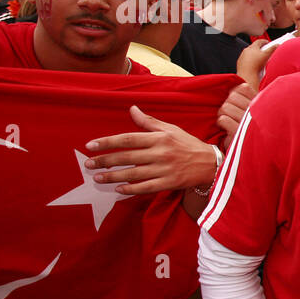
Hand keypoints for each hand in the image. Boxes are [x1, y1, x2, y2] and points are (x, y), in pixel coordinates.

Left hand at [86, 106, 217, 194]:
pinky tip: (118, 189)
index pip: (128, 139)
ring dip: (113, 176)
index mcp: (159, 138)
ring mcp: (164, 169)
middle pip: (127, 157)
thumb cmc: (188, 144)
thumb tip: (132, 109)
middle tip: (88, 164)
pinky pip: (146, 187)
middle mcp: (160, 153)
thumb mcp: (171, 129)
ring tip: (98, 177)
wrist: (211, 164)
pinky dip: (131, 189)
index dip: (108, 142)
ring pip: (133, 174)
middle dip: (105, 160)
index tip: (91, 145)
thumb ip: (149, 122)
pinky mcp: (168, 183)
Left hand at [217, 82, 255, 150]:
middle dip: (227, 106)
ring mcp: (249, 121)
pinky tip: (228, 130)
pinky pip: (223, 119)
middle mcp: (258, 111)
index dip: (235, 93)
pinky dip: (222, 124)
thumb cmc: (256, 133)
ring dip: (223, 115)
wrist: (261, 155)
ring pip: (225, 107)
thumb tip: (234, 88)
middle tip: (230, 116)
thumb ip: (249, 100)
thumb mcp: (258, 114)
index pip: (243, 88)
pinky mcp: (239, 132)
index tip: (235, 104)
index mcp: (263, 104)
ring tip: (228, 124)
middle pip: (231, 97)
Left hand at [236, 40, 274, 91]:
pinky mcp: (240, 63)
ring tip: (260, 59)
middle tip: (265, 51)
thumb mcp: (267, 55)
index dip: (264, 41)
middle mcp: (246, 51)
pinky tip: (254, 65)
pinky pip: (246, 60)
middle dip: (259, 48)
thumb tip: (277, 45)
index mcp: (252, 47)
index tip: (268, 43)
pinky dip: (250, 61)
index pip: (259, 41)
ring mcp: (242, 57)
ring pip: (249, 54)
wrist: (247, 75)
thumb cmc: (256, 65)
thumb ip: (272, 49)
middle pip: (254, 47)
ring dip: (254, 55)